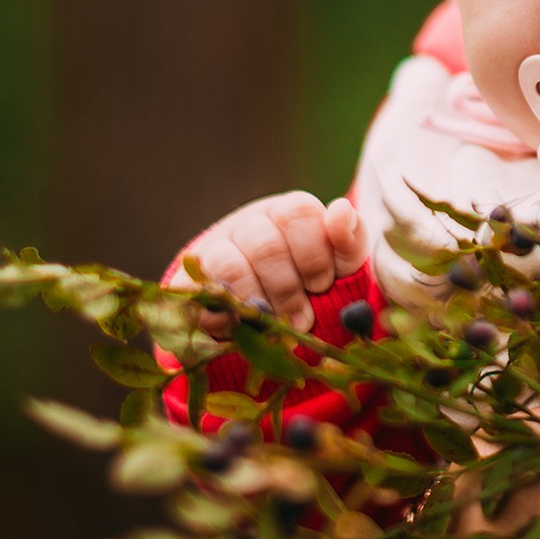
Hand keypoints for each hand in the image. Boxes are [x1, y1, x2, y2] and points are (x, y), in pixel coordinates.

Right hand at [167, 190, 365, 334]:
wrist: (267, 314)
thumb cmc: (314, 281)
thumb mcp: (341, 262)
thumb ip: (350, 239)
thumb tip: (339, 211)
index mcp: (289, 212)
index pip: (298, 213)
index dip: (313, 254)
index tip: (322, 284)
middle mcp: (251, 224)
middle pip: (265, 245)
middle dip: (288, 289)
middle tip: (302, 319)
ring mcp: (217, 249)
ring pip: (229, 267)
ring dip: (257, 303)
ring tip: (274, 326)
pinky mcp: (189, 280)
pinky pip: (199, 295)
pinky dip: (223, 316)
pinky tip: (242, 328)